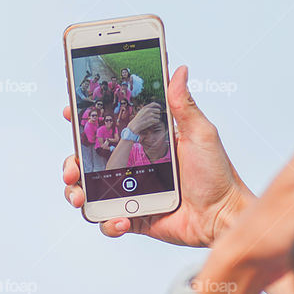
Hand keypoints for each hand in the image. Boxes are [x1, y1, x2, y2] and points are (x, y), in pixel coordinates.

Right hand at [62, 66, 250, 246]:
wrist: (223, 216)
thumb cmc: (217, 174)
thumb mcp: (200, 134)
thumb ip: (184, 104)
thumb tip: (180, 70)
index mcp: (146, 143)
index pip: (108, 128)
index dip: (86, 121)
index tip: (72, 112)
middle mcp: (134, 167)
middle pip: (88, 162)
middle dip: (71, 163)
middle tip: (72, 167)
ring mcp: (131, 193)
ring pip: (90, 192)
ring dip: (77, 193)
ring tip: (80, 197)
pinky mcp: (134, 218)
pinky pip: (108, 221)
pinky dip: (108, 223)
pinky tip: (121, 220)